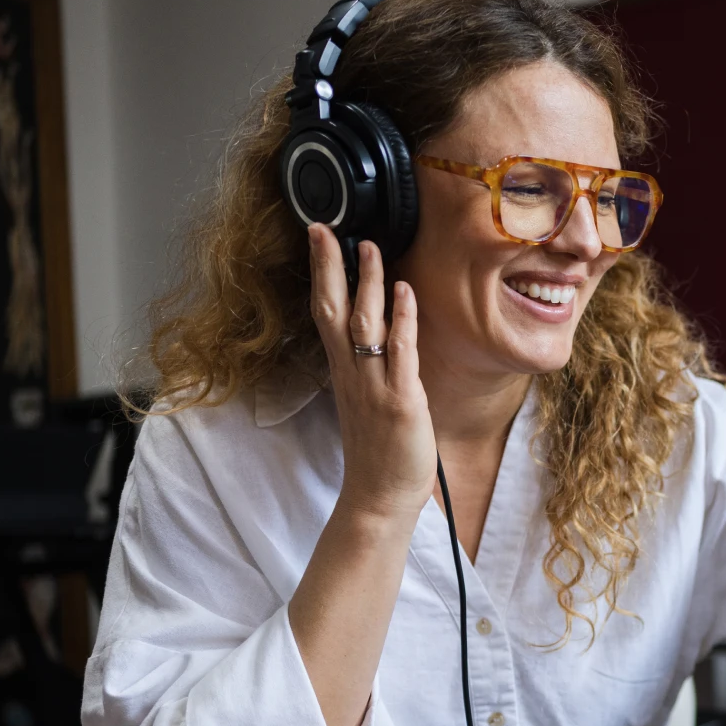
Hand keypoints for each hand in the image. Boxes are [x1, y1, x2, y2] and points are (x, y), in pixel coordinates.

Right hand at [307, 225, 435, 522]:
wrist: (379, 497)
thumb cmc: (378, 452)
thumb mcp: (367, 401)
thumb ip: (370, 367)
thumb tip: (381, 334)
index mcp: (343, 372)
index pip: (325, 312)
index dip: (321, 273)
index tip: (319, 236)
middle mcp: (352, 374)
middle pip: (332, 309)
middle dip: (329, 266)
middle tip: (328, 228)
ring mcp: (373, 386)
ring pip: (363, 324)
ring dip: (367, 283)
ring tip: (370, 246)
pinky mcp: (400, 401)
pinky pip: (399, 353)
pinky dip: (402, 320)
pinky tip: (405, 292)